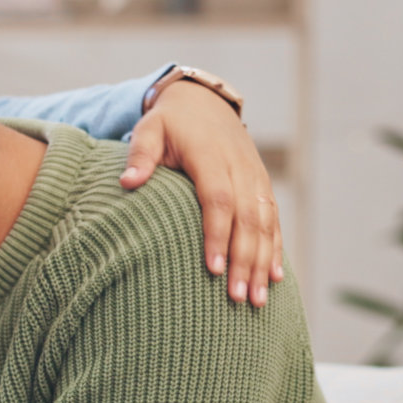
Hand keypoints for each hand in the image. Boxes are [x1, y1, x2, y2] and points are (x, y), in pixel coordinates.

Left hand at [121, 81, 281, 307]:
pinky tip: (274, 278)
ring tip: (256, 300)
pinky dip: (275, 249)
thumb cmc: (170, 123)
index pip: (218, 199)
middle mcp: (240, 168)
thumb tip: (127, 182)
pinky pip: (273, 220)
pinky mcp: (263, 186)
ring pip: (265, 224)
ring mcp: (256, 177)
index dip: (217, 234)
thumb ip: (140, 154)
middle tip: (238, 298)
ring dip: (263, 262)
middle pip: (248, 219)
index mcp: (211, 156)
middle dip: (245, 260)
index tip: (211, 269)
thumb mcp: (149, 129)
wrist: (204, 103)